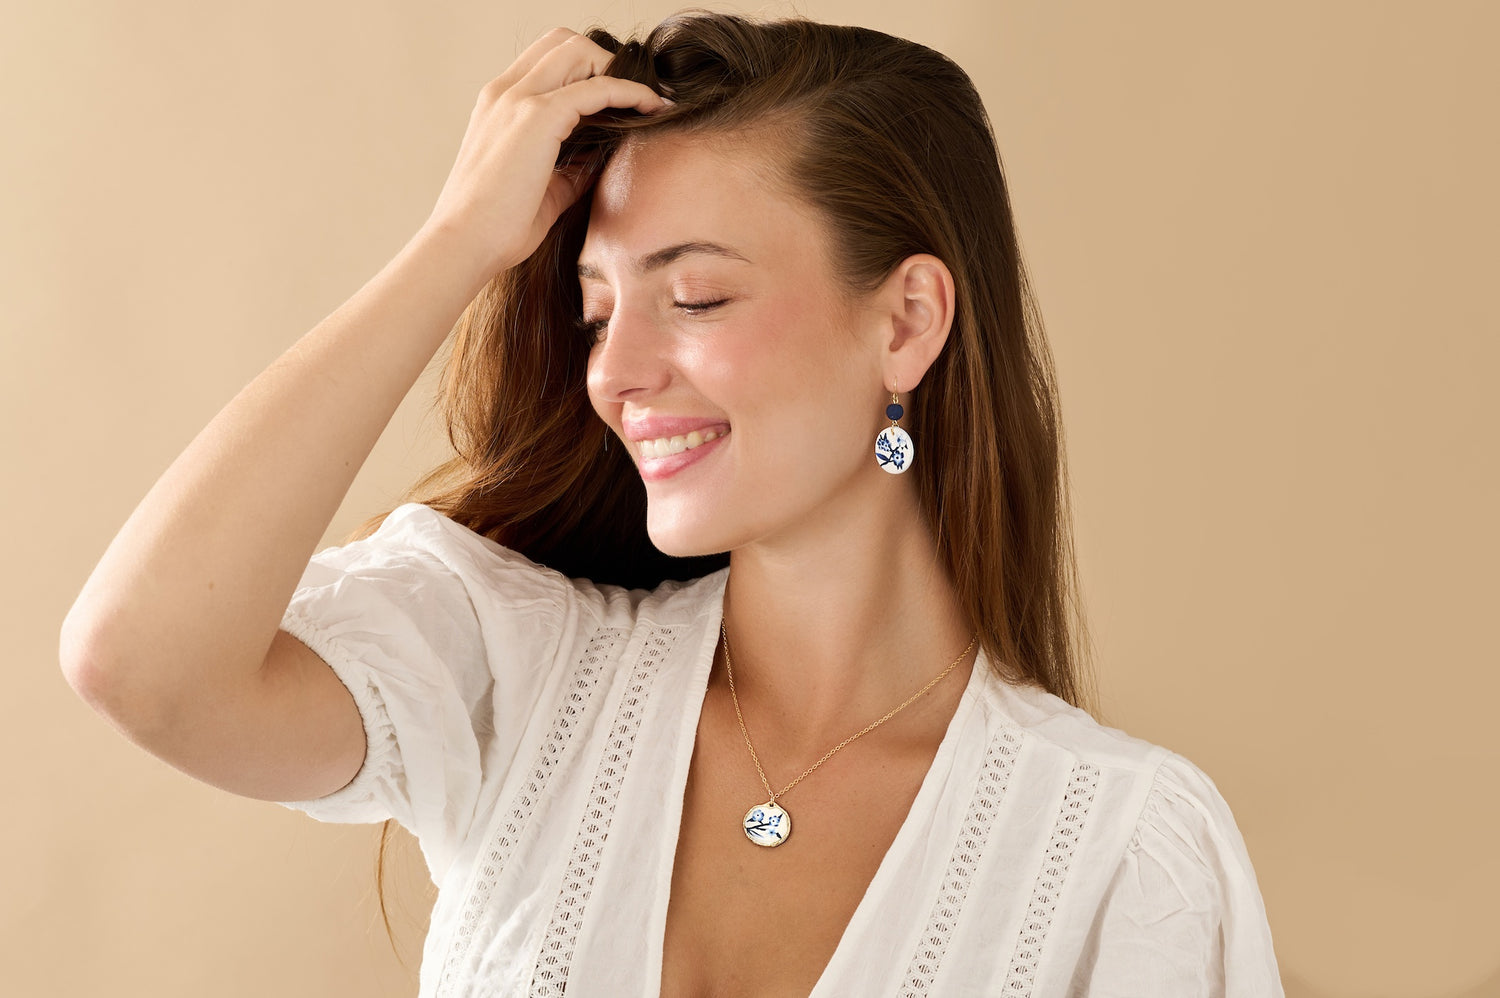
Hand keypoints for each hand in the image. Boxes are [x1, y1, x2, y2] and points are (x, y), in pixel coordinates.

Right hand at [422, 28, 667, 277]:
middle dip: (607, 62)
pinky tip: (651, 109)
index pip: (548, 58)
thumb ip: (573, 166)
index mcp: (498, 104)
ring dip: (619, 70)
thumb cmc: (496, 227)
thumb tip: (608, 157)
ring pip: (581, 51)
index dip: (589, 69)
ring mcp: (519, 99)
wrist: (465, 244)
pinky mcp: (538, 117)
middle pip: (566, 42)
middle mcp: (505, 91)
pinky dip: (630, 92)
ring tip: (649, 103)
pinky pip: (598, 87)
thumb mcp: (544, 187)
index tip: (622, 98)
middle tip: (638, 98)